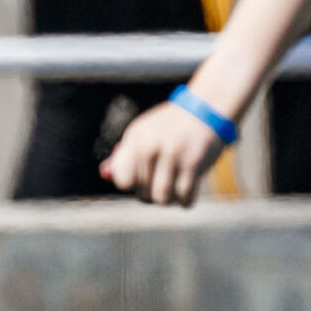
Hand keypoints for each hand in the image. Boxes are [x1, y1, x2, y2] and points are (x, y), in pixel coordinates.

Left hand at [100, 98, 227, 206]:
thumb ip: (124, 153)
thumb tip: (105, 174)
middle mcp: (150, 147)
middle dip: (152, 192)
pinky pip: (184, 198)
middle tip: (163, 182)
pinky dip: (185, 200)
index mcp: (135, 138)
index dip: (133, 185)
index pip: (123, 180)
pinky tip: (187, 192)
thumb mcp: (144, 133)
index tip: (144, 178)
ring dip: (169, 199)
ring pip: (162, 198)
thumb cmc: (170, 126)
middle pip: (142, 192)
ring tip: (174, 190)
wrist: (206, 109)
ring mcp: (172, 156)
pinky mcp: (194, 164)